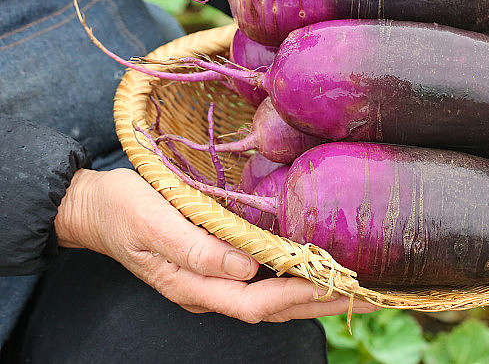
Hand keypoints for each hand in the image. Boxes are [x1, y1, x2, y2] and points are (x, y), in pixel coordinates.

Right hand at [55, 168, 379, 321]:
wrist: (94, 207)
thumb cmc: (122, 209)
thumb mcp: (153, 222)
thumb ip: (196, 248)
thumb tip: (246, 269)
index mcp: (195, 284)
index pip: (257, 301)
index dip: (299, 295)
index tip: (338, 284)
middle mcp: (209, 290)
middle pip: (274, 308)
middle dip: (320, 304)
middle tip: (367, 296)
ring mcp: (212, 281)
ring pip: (271, 299)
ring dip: (311, 296)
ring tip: (353, 288)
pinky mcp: (214, 265)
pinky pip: (261, 282)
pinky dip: (291, 280)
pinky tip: (311, 270)